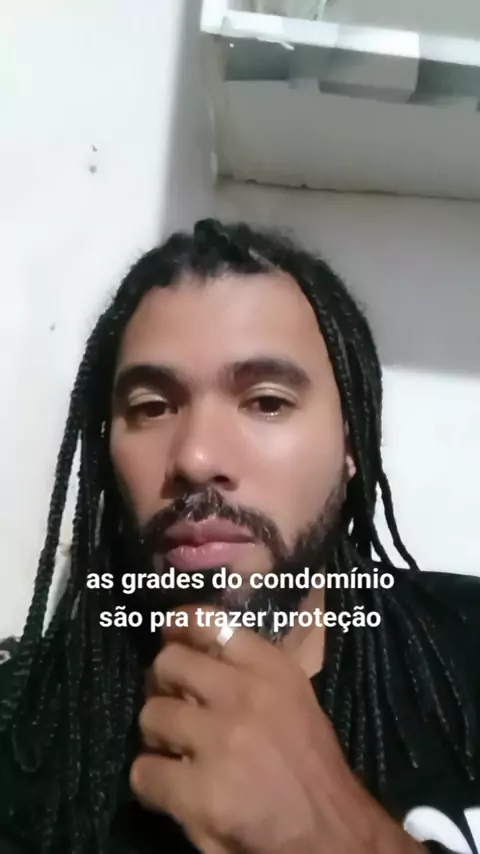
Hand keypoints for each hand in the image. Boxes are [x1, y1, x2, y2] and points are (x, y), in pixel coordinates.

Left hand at [131, 606, 424, 853]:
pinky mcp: (200, 791)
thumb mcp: (291, 698)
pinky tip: (168, 788)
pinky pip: (145, 770)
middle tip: (170, 701)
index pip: (209, 622)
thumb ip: (250, 671)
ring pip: (151, 715)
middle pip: (169, 663)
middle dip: (162, 682)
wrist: (332, 834)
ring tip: (172, 750)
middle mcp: (244, 695)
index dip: (180, 626)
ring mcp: (220, 741)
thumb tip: (193, 650)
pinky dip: (150, 780)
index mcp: (272, 669)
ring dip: (156, 733)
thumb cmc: (309, 765)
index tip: (171, 634)